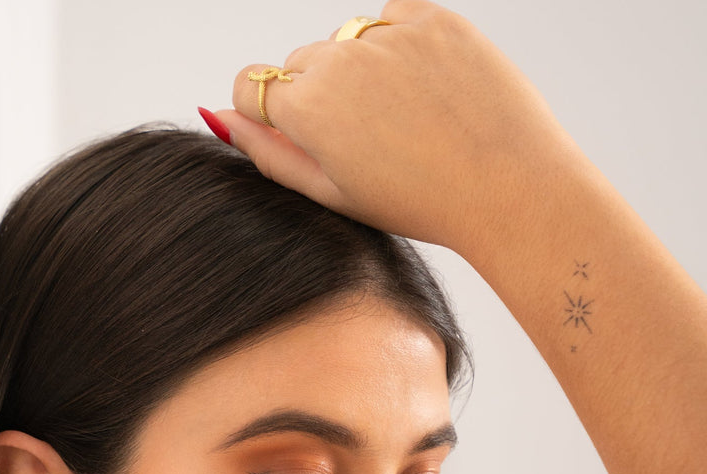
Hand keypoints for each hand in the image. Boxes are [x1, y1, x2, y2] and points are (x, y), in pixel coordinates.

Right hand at [217, 0, 580, 255]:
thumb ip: (268, 153)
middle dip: (316, 93)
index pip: (249, 86)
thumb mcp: (330, 192)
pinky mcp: (434, 18)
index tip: (297, 132)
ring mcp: (388, 35)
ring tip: (401, 118)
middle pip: (299, 63)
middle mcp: (339, 60)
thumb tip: (219, 118)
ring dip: (358, 69)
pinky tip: (421, 89)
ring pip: (344, 40)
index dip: (266, 112)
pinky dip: (396, 46)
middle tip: (365, 140)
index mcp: (305, 109)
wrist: (507, 187)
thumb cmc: (416, 203)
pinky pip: (391, 19)